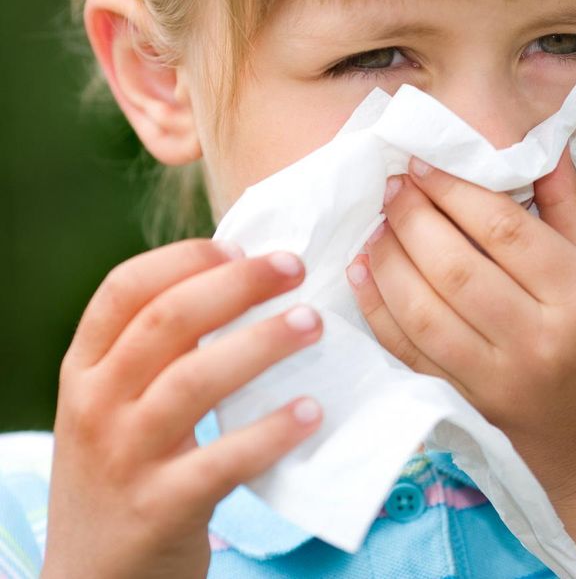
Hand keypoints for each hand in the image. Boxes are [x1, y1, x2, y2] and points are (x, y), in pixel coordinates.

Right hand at [44, 240, 323, 578]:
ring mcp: (126, 458)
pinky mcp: (162, 507)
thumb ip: (158, 353)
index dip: (185, 258)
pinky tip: (311, 411)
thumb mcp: (116, 407)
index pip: (123, 290)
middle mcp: (97, 406)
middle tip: (295, 268)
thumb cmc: (125, 473)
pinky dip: (271, 432)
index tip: (242, 246)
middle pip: (166, 322)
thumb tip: (244, 282)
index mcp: (85, 370)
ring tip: (313, 325)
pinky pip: (222, 460)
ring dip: (261, 344)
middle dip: (238, 285)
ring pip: (194, 382)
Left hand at [346, 148, 575, 505]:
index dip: (456, 191)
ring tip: (379, 223)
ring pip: (425, 310)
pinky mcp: (468, 404)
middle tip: (394, 185)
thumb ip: (572, 208)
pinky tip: (366, 273)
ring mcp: (498, 378)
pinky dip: (380, 310)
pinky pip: (410, 352)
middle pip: (457, 268)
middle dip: (414, 218)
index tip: (424, 162)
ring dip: (390, 260)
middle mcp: (538, 339)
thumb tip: (542, 144)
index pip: (505, 231)